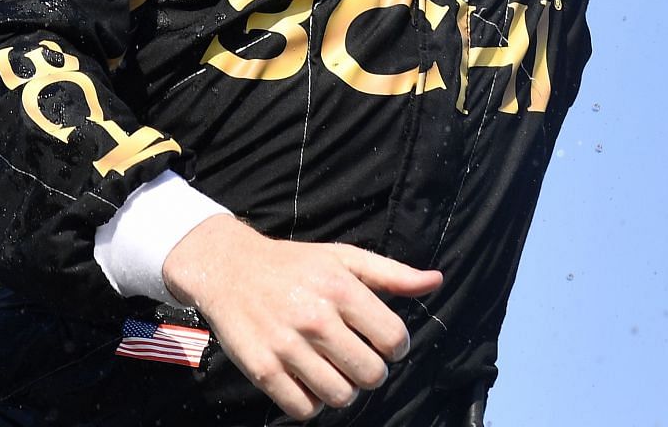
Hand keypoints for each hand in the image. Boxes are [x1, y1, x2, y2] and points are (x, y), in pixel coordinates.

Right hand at [162, 215, 442, 420]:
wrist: (230, 269)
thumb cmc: (296, 264)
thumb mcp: (346, 259)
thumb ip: (393, 274)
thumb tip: (436, 281)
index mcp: (342, 290)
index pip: (393, 339)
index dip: (397, 346)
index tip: (385, 343)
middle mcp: (316, 319)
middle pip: (370, 374)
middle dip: (373, 372)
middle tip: (361, 360)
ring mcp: (287, 347)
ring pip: (340, 396)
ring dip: (345, 390)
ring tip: (336, 371)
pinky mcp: (262, 370)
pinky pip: (303, 409)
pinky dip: (312, 402)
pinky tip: (310, 381)